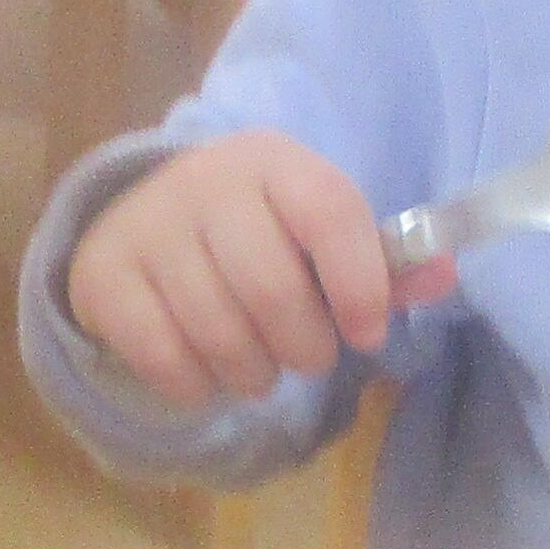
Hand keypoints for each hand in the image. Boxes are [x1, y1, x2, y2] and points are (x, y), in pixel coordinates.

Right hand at [65, 128, 449, 413]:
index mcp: (273, 161)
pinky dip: (197, 386)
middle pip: (272, 288)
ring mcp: (148, 227)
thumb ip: (381, 261)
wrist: (142, 219)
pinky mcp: (103, 275)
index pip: (329, 212)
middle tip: (308, 358)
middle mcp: (205, 182)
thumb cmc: (254, 232)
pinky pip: (164, 357)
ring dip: (253, 375)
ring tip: (259, 371)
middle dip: (304, 347)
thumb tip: (446, 272)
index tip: (367, 333)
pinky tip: (207, 375)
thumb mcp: (316, 232)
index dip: (359, 284)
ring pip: (219, 332)